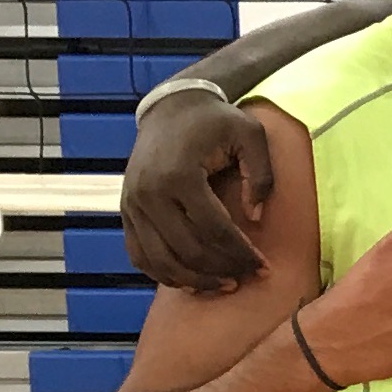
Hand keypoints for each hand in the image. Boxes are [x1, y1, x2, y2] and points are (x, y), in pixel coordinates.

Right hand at [123, 87, 278, 291]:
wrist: (170, 108)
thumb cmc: (215, 121)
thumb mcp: (250, 134)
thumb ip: (260, 175)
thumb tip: (255, 218)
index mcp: (179, 174)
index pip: (214, 230)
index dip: (242, 254)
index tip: (265, 267)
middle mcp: (149, 193)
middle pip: (188, 251)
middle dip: (223, 270)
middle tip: (249, 277)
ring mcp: (132, 204)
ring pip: (161, 262)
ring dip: (195, 280)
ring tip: (225, 284)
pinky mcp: (125, 211)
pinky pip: (140, 256)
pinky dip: (164, 274)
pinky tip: (192, 280)